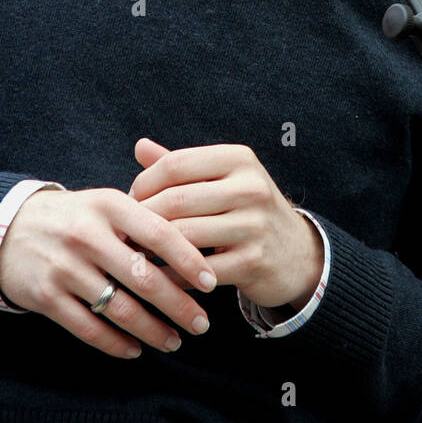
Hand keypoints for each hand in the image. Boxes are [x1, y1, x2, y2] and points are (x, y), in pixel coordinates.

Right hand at [0, 187, 217, 358]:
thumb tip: (197, 249)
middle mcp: (86, 235)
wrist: (8, 229)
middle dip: (178, 306)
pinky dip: (116, 344)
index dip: (188, 260)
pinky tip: (135, 350)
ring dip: (152, 330)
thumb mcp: (106, 204)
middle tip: (201, 324)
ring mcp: (64, 267)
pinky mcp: (46, 296)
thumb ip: (144, 221)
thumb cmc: (74, 217)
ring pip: (119, 308)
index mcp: (109, 205)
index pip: (159, 233)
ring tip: (174, 341)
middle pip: (143, 278)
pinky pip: (88, 328)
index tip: (210, 283)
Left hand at [128, 138, 324, 310]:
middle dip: (143, 218)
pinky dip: (172, 275)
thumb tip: (139, 146)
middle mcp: (250, 187)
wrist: (296, 252)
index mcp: (238, 159)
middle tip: (125, 230)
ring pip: (184, 235)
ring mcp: (254, 225)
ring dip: (152, 248)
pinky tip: (159, 276)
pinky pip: (196, 270)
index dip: (144, 183)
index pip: (175, 164)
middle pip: (175, 200)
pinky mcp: (253, 261)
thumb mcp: (222, 179)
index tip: (130, 200)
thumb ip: (181, 165)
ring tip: (135, 252)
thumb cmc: (246, 210)